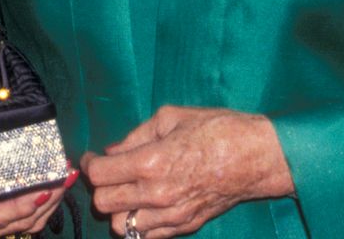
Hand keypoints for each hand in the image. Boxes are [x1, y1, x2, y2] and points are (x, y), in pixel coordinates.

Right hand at [0, 123, 76, 236]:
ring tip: (66, 181)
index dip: (19, 208)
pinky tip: (51, 193)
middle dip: (44, 202)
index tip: (44, 190)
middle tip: (67, 177)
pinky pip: (16, 225)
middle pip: (15, 223)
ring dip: (45, 206)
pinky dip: (36, 211)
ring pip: (20, 226)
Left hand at [81, 105, 293, 237]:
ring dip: (118, 208)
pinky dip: (138, 223)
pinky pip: (146, 236)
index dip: (88, 164)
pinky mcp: (183, 227)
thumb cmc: (217, 128)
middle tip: (109, 171)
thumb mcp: (172, 117)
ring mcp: (170, 215)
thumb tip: (113, 150)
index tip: (90, 158)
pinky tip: (146, 204)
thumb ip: (137, 135)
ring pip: (120, 226)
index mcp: (151, 161)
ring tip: (128, 191)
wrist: (254, 156)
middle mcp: (156, 194)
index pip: (101, 174)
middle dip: (101, 185)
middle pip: (104, 203)